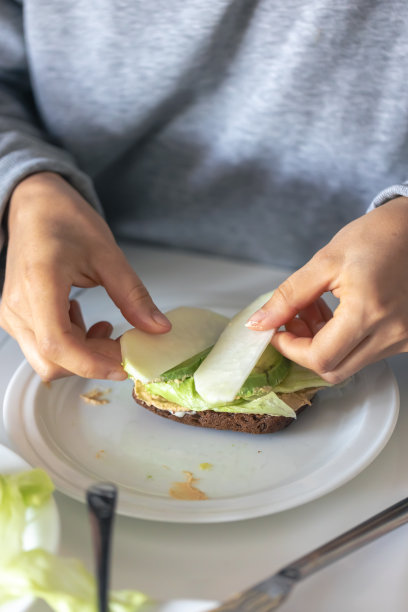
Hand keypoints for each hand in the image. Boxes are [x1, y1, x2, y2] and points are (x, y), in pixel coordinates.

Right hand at [0, 172, 170, 380]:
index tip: (124, 366)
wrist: (35, 206)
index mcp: (39, 283)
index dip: (92, 364)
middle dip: (93, 362)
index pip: (57, 344)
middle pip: (52, 360)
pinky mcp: (16, 316)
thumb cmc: (66, 221)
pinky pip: (43, 346)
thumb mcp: (108, 254)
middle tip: (124, 346)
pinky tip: (89, 323)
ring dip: (84, 354)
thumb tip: (158, 328)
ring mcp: (12, 313)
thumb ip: (133, 295)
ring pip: (48, 358)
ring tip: (107, 329)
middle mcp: (18, 305)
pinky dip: (72, 345)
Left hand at [246, 197, 407, 382]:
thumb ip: (289, 296)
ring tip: (316, 308)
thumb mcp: (326, 261)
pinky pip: (367, 354)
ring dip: (323, 344)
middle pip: (334, 370)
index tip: (276, 330)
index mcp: (369, 311)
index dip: (290, 348)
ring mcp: (404, 340)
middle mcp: (392, 333)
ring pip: (349, 364)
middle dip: (304, 349)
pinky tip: (337, 313)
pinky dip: (345, 341)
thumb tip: (259, 323)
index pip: (320, 358)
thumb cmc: (377, 236)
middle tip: (293, 320)